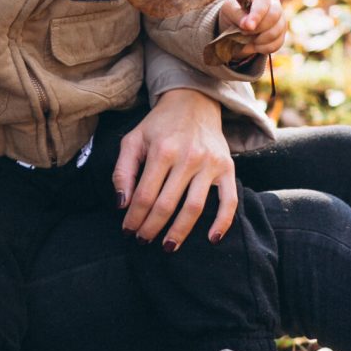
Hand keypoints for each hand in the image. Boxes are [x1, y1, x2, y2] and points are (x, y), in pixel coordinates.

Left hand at [112, 88, 236, 247]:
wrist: (194, 103)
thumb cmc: (159, 126)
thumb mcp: (133, 140)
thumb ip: (122, 171)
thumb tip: (121, 205)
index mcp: (162, 151)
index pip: (144, 195)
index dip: (134, 217)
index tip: (128, 231)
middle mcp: (187, 158)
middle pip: (167, 204)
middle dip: (152, 228)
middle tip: (143, 241)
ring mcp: (210, 164)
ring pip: (195, 207)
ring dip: (180, 231)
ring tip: (168, 247)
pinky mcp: (227, 168)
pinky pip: (230, 200)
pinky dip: (223, 222)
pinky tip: (212, 239)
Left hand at [219, 0, 286, 58]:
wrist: (236, 21)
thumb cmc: (233, 10)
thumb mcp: (229, 9)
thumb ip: (237, 14)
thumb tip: (247, 26)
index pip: (262, 1)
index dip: (256, 15)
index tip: (248, 27)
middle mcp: (274, 4)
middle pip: (274, 16)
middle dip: (258, 28)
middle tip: (243, 33)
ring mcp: (280, 19)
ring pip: (277, 32)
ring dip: (259, 40)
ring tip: (245, 40)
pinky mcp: (281, 33)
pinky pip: (277, 44)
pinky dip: (263, 48)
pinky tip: (252, 46)